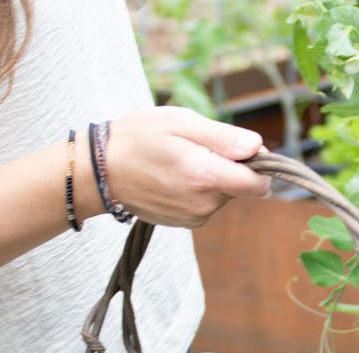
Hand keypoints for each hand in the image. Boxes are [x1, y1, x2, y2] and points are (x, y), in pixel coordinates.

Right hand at [93, 106, 271, 228]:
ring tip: (180, 162)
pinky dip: (198, 190)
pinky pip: (207, 204)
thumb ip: (223, 137)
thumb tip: (258, 146)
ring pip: (224, 196)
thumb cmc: (138, 138)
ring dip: (212, 178)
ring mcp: (194, 217)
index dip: (258, 164)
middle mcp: (204, 203)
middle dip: (230, 167)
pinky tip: (173, 178)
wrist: (99, 171)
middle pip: (242, 187)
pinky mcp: (185, 223)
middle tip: (197, 149)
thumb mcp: (180, 123)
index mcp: (206, 176)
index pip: (259, 184)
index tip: (240, 149)